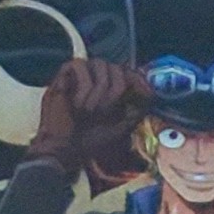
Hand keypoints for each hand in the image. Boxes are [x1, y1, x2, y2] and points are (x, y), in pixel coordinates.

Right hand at [28, 58, 148, 169]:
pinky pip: (79, 66)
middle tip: (101, 113)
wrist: (64, 149)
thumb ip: (138, 108)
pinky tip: (77, 104)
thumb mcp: (123, 126)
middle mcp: (98, 78)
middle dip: (114, 92)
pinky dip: (82, 86)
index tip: (141, 92)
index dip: (137, 78)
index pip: (130, 70)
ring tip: (88, 111)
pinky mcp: (63, 75)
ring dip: (98, 91)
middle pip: (117, 67)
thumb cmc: (91, 139)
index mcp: (113, 87)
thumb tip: (150, 90)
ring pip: (99, 64)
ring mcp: (81, 75)